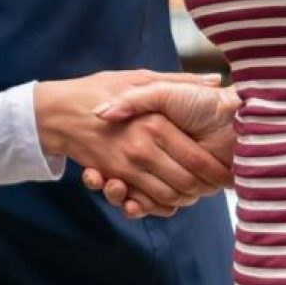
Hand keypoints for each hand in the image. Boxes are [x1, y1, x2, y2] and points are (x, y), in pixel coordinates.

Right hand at [34, 70, 228, 219]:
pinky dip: (154, 206)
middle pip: (186, 185)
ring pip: (167, 198)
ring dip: (182, 199)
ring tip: (190, 189)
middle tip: (212, 184)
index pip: (197, 160)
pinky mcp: (113, 180)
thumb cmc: (99, 89)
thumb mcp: (140, 78)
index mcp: (155, 125)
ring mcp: (126, 168)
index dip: (217, 172)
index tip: (229, 173)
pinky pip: (142, 204)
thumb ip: (180, 81)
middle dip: (203, 189)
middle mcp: (141, 150)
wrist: (56, 111)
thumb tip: (216, 80)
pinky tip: (162, 195)